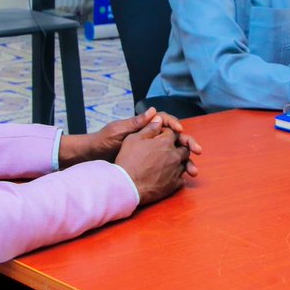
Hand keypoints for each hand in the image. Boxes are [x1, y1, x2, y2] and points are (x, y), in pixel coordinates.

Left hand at [60, 108, 202, 167]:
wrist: (91, 157)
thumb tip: (154, 111)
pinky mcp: (150, 163)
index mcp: (143, 126)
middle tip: (198, 151)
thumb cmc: (102, 142)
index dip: (174, 126)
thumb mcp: (118, 131)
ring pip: (174, 154)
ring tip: (193, 171)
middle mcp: (150, 137)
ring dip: (185, 161)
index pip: (165, 121)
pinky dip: (177, 171)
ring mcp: (151, 151)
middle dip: (188, 144)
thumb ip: (136, 123)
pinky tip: (183, 178)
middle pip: (175, 138)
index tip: (180, 132)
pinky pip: (167, 165)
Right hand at [114, 115, 195, 205]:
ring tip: (170, 163)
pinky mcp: (174, 184)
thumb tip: (158, 119)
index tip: (161, 137)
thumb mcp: (133, 139)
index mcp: (165, 142)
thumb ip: (149, 128)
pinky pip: (182, 178)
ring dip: (179, 161)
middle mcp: (174, 155)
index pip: (173, 133)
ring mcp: (175, 170)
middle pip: (184, 147)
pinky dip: (178, 176)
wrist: (127, 186)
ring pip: (185, 163)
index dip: (167, 133)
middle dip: (178, 146)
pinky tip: (170, 176)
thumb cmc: (128, 161)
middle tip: (169, 150)